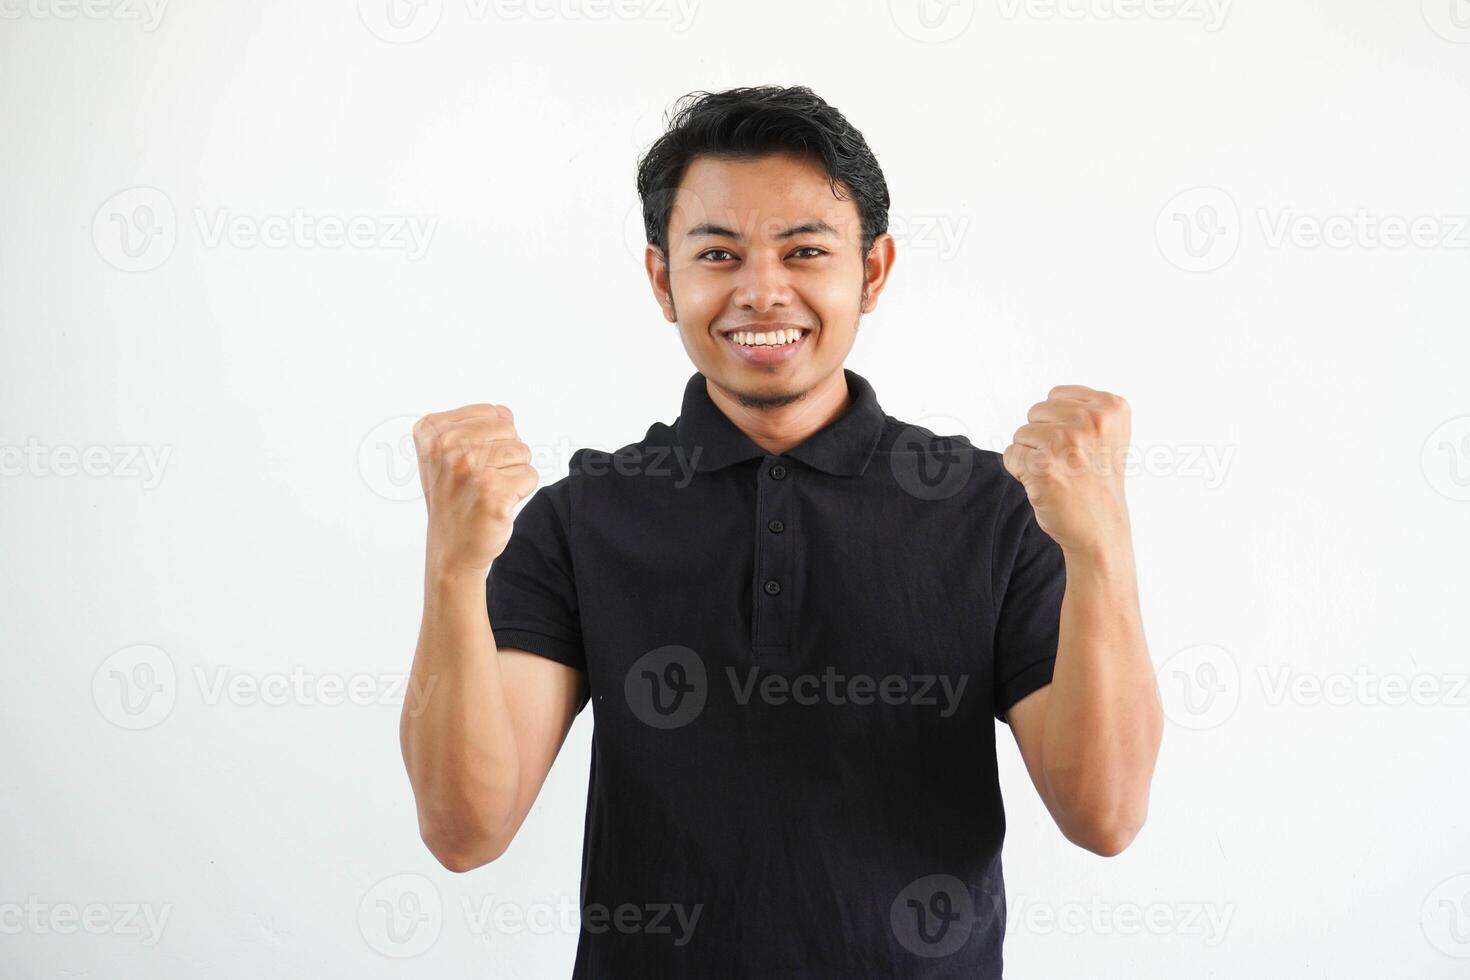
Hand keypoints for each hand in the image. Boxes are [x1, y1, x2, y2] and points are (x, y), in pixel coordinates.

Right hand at [413, 404, 538, 577]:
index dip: (494, 440)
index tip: (469, 465)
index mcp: (431, 429)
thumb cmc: (455, 497)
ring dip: (513, 473)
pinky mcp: (491, 493)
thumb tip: (506, 415)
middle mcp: (445, 446)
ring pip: (522, 452)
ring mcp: (467, 469)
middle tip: (481, 481)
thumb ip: (474, 424)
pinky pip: (530, 475)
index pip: (496, 413)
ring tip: (487, 491)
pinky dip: (521, 491)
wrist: (451, 549)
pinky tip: (497, 504)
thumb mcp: (446, 451)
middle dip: (506, 456)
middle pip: (510, 430)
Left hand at [1002, 385, 1131, 556]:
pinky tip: (1044, 485)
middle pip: (1036, 412)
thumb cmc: (1097, 482)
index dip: (1058, 422)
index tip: (1078, 447)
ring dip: (1031, 455)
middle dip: (1043, 437)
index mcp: (1111, 407)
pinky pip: (1011, 455)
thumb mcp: (1108, 434)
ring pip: (1021, 434)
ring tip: (1058, 474)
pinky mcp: (1042, 466)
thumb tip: (1045, 402)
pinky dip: (1020, 471)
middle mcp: (1091, 421)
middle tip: (1067, 463)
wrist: (1101, 529)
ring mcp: (1066, 442)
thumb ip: (1083, 409)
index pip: (1056, 395)